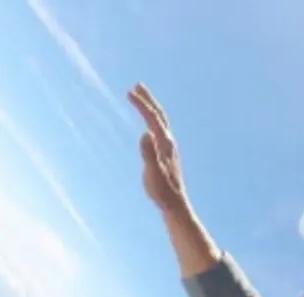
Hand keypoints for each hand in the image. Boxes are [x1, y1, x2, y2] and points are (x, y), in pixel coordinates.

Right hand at [128, 83, 188, 214]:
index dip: (141, 104)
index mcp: (165, 143)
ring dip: (151, 108)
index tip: (129, 92)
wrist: (175, 203)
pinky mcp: (167, 154)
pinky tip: (148, 125)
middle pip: (159, 115)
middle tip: (137, 85)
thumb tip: (145, 133)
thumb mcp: (152, 173)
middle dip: (148, 99)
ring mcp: (169, 147)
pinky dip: (152, 121)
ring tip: (141, 98)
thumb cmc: (162, 191)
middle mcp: (169, 142)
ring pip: (160, 122)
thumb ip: (148, 153)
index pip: (153, 118)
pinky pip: (159, 130)